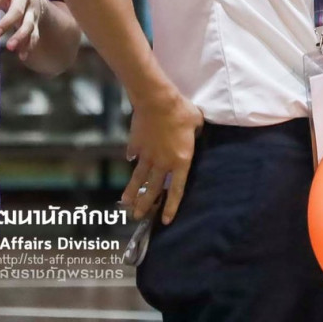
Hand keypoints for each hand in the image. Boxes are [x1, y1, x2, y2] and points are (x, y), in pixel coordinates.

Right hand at [122, 89, 204, 224]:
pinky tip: (130, 162)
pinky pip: (134, 156)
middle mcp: (162, 163)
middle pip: (153, 189)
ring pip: (139, 178)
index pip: (177, 189)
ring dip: (132, 192)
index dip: (171, 206)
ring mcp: (146, 155)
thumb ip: (195, 134)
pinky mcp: (135, 145)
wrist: (157, 101)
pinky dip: (132, 160)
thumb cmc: (181, 111)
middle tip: (139, 216)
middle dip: (146, 204)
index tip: (165, 220)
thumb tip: (194, 133)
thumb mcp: (196, 123)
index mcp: (181, 161)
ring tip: (126, 204)